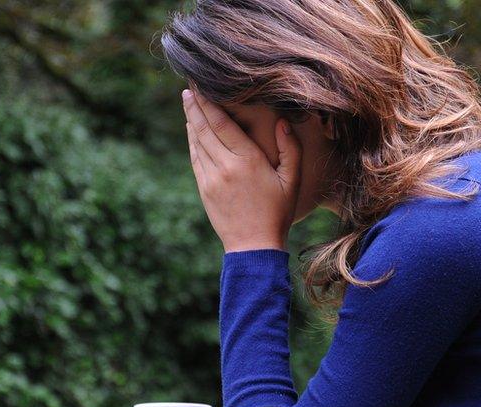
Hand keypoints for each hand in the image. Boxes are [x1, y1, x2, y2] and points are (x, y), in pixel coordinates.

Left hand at [182, 87, 302, 252]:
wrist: (253, 245)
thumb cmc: (278, 212)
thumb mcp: (292, 180)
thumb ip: (290, 148)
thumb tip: (282, 122)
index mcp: (248, 160)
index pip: (222, 123)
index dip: (209, 103)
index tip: (201, 86)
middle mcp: (225, 166)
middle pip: (205, 128)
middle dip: (195, 106)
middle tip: (188, 88)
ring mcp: (211, 178)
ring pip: (197, 142)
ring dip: (191, 121)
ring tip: (188, 103)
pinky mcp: (204, 189)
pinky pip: (195, 158)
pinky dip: (192, 141)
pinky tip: (192, 130)